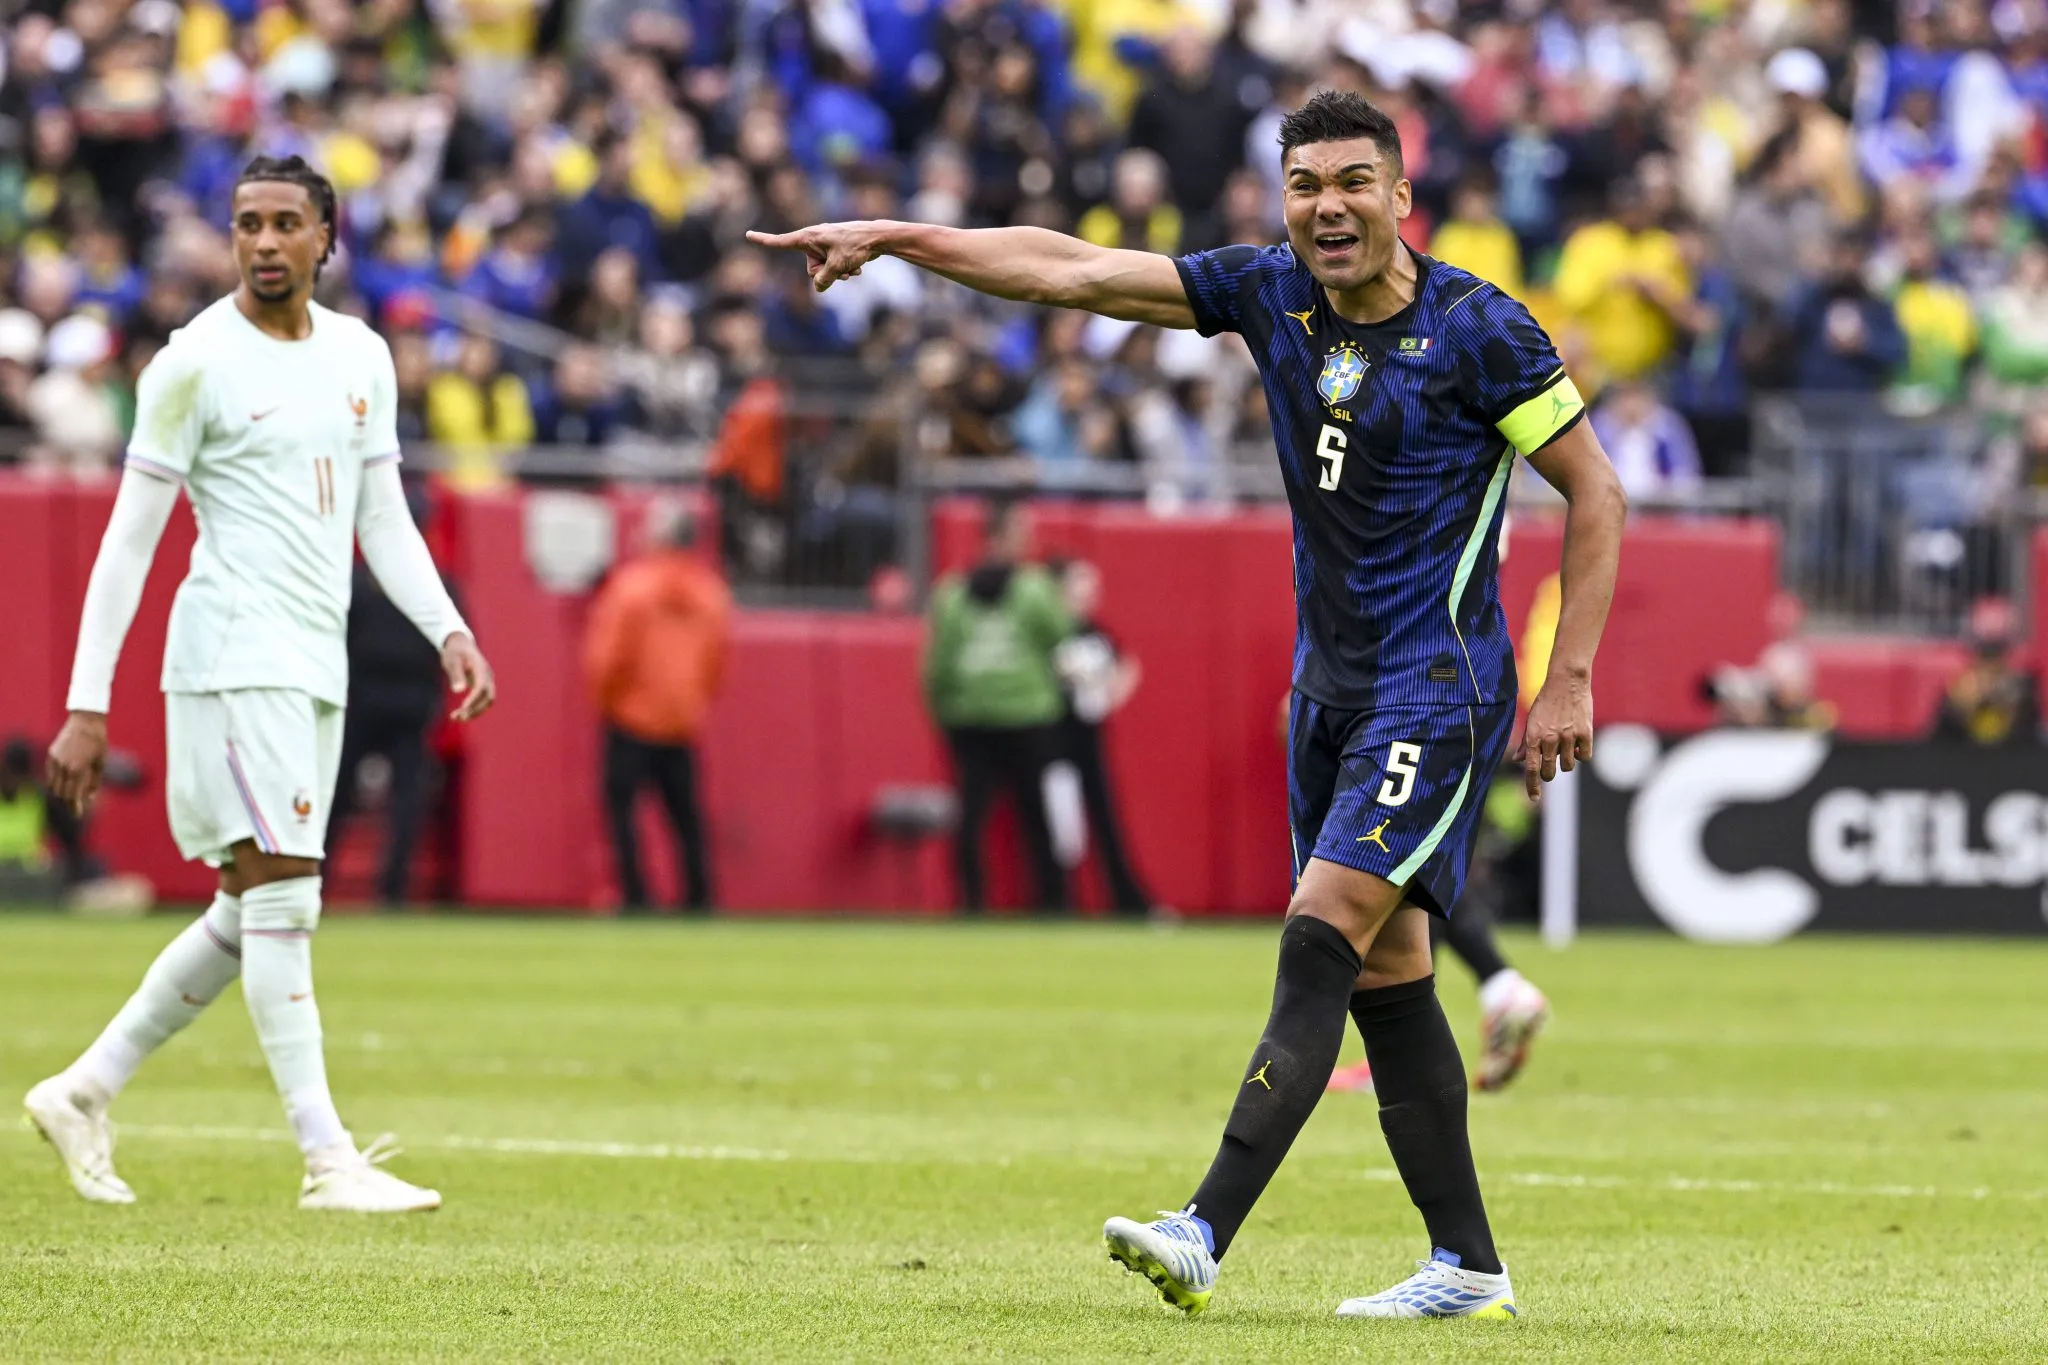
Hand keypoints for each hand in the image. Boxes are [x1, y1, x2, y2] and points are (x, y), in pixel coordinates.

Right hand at [47, 711, 109, 814]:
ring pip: (53, 785)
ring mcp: (55, 760)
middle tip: (75, 806)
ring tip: (70, 794)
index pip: (72, 796)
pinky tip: (64, 781)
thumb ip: (94, 783)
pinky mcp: (51, 754)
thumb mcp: (101, 764)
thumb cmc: (98, 742)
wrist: (86, 721)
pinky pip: (50, 773)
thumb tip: (89, 800)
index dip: (74, 807)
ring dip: (61, 792)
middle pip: (61, 793)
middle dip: (68, 801)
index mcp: (77, 770)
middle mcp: (63, 766)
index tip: (77, 815)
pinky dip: (56, 780)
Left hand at [441, 632, 496, 720]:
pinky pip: (482, 701)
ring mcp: (487, 682)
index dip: (474, 699)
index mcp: (481, 668)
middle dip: (475, 709)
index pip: (481, 687)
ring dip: (474, 712)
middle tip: (457, 717)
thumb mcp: (452, 660)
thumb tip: (458, 691)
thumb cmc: (455, 652)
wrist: (461, 645)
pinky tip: (460, 713)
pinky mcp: (483, 686)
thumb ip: (456, 674)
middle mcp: (487, 676)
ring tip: (456, 718)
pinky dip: (473, 709)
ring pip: (486, 702)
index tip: (462, 708)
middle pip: (488, 698)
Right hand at [746, 222, 884, 291]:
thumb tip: (818, 287)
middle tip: (842, 265)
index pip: (781, 242)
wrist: (877, 237)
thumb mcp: (836, 267)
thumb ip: (823, 280)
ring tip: (853, 266)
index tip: (748, 234)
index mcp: (808, 237)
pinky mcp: (835, 250)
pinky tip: (857, 265)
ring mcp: (825, 245)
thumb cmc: (855, 246)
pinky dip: (845, 269)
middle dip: (825, 273)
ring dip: (838, 273)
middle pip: (810, 269)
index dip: (764, 240)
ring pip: (824, 271)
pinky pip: (834, 268)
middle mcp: (814, 240)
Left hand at [1520, 670, 1593, 799]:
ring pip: (1568, 766)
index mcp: (1534, 736)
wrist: (1567, 681)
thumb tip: (1518, 760)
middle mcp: (1550, 738)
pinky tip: (1578, 743)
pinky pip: (1584, 756)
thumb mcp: (1532, 719)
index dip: (1532, 786)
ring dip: (1566, 762)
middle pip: (1549, 771)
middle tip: (1549, 767)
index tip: (1534, 798)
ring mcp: (1569, 736)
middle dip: (1548, 774)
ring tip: (1564, 746)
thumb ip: (1526, 741)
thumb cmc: (1547, 700)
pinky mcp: (1585, 733)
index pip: (1531, 768)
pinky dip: (1581, 754)